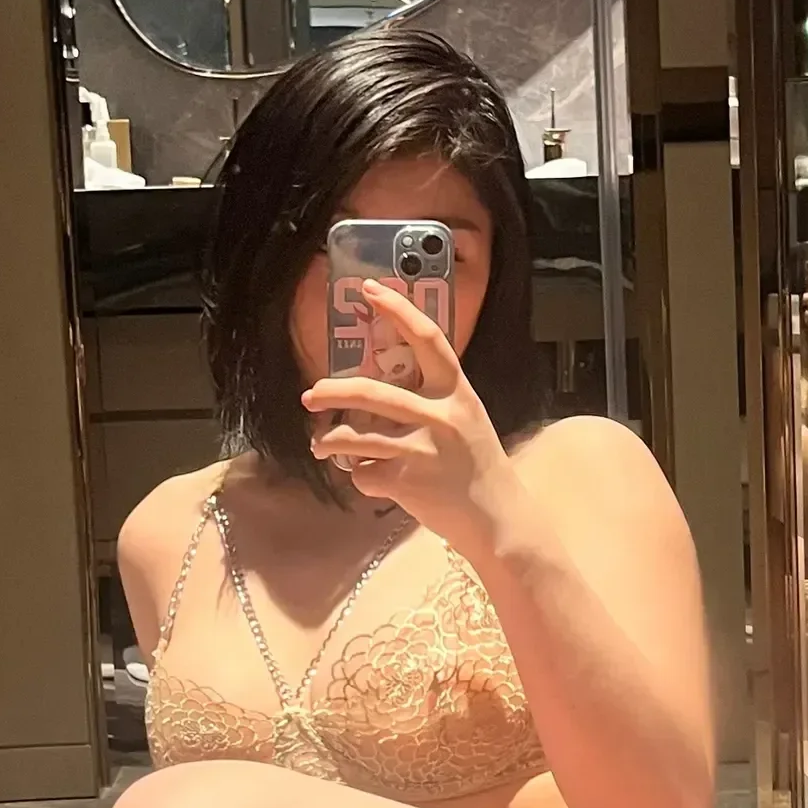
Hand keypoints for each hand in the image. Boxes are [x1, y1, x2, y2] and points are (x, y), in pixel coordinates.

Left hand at [301, 280, 521, 553]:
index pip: (427, 339)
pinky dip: (361, 478)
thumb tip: (375, 384)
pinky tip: (373, 481)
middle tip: (310, 395)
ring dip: (328, 441)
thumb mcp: (463, 418)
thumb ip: (429, 398)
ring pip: (356, 437)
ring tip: (319, 445)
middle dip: (332, 392)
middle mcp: (441, 415)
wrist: (497, 518)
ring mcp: (423, 450)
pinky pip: (364, 473)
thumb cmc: (476, 464)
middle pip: (372, 393)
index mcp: (457, 391)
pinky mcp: (407, 482)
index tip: (368, 290)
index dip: (398, 311)